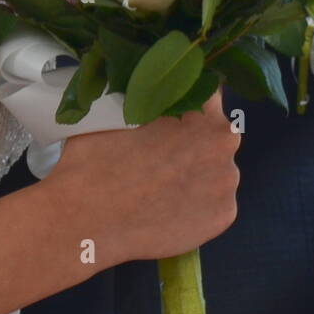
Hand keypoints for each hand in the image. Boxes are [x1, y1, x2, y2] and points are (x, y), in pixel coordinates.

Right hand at [46, 89, 240, 265]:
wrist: (86, 221)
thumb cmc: (95, 162)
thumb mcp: (117, 113)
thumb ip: (149, 103)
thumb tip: (154, 96)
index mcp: (202, 111)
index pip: (205, 93)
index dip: (185, 100)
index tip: (167, 112)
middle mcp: (225, 146)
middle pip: (214, 135)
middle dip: (192, 140)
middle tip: (157, 154)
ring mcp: (227, 185)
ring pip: (214, 171)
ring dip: (194, 174)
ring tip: (158, 187)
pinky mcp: (222, 218)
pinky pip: (211, 204)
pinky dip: (194, 205)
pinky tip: (166, 209)